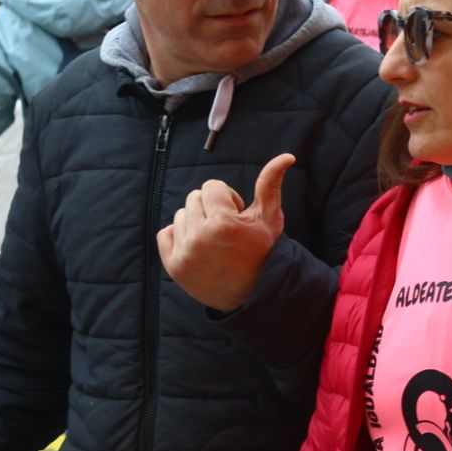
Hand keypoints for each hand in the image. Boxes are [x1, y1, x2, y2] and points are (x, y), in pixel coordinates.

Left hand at [157, 154, 293, 311]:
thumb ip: (270, 184)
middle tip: (226, 230)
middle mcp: (200, 236)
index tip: (236, 217)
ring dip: (195, 222)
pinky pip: (164, 234)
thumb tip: (287, 156)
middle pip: (194, 198)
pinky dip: (178, 236)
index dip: (226, 199)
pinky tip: (197, 246)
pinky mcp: (173, 266)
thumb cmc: (262, 252)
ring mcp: (184, 252)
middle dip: (210, 208)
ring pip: (180, 215)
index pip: (211, 186)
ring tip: (213, 240)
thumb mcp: (269, 218)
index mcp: (223, 222)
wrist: (252, 294)